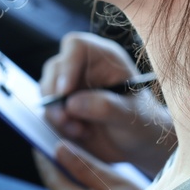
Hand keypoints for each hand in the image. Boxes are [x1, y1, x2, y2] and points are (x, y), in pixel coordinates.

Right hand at [40, 32, 175, 176]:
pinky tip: (79, 133)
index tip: (65, 92)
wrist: (138, 143)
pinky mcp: (63, 105)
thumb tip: (72, 103)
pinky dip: (58, 124)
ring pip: (47, 90)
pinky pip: (48, 110)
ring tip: (80, 131)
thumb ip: (106, 107)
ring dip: (56, 113)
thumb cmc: (142, 122)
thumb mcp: (131, 115)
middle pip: (55, 68)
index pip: (76, 46)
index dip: (67, 65)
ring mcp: (71, 85)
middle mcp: (84, 67)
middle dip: (55, 96)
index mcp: (105, 57)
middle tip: (67, 120)